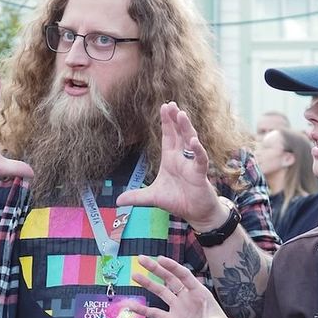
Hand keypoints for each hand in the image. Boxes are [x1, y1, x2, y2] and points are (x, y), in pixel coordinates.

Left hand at [116, 102, 227, 230]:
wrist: (195, 213)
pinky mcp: (200, 173)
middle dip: (175, 119)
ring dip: (186, 128)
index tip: (164, 107)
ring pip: (190, 141)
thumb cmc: (178, 200)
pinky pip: (200, 159)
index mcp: (171, 159)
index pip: (168, 136)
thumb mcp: (152, 198)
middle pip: (179, 133)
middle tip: (171, 104)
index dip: (166, 122)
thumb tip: (117, 201)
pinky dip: (198, 150)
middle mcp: (182, 158)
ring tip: (181, 114)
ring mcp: (192, 164)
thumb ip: (136, 197)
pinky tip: (193, 141)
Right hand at [128, 255, 246, 317]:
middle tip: (141, 259)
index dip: (172, 266)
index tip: (159, 258)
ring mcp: (179, 309)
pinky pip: (156, 314)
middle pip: (169, 280)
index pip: (184, 276)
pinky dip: (144, 310)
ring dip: (148, 284)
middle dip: (155, 269)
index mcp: (199, 293)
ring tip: (134, 275)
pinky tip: (132, 306)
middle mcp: (187, 297)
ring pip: (161, 293)